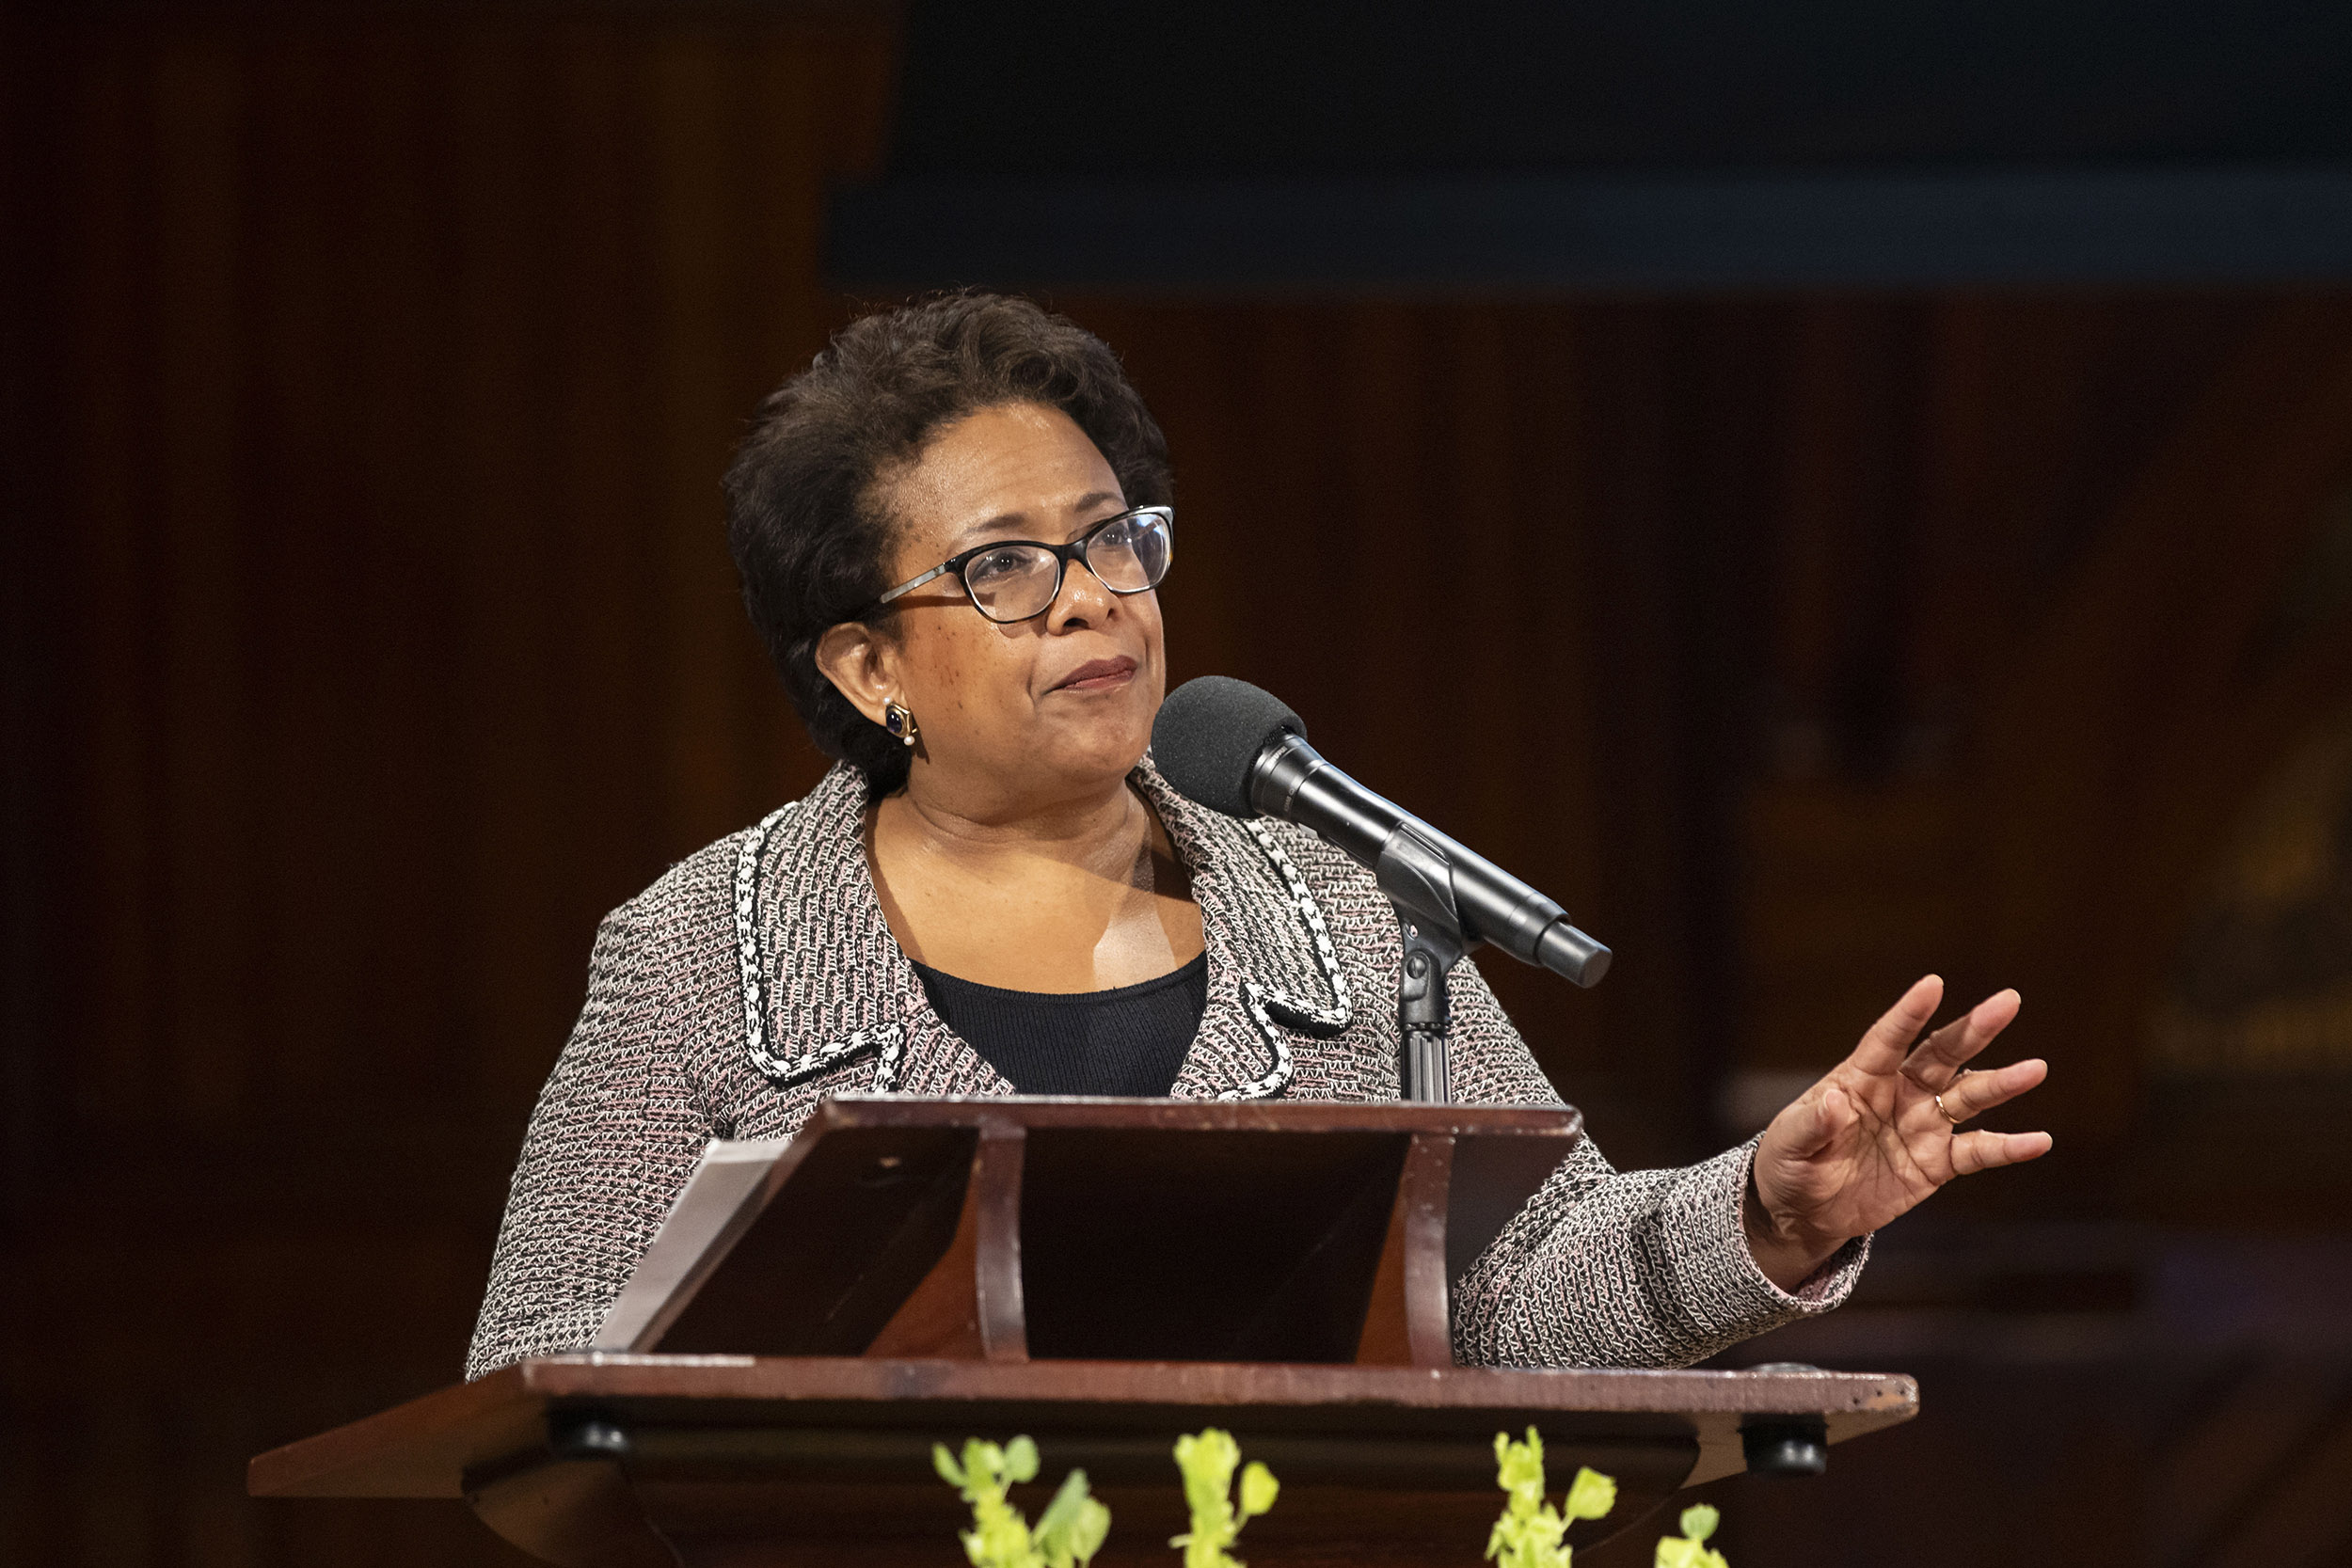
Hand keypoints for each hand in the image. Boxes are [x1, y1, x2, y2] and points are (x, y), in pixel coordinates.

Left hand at [1743, 975, 2051, 1290]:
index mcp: (1860, 1079)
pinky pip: (1977, 1152)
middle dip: (1973, 1029)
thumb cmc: (1790, 1164)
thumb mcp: (1790, 1144)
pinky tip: (2040, 1141)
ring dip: (2001, 1083)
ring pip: (1968, 1097)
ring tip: (2035, 1069)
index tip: (1933, 983)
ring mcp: (1922, 1126)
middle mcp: (1898, 1094)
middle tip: (2008, 1001)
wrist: (1804, 1211)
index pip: (1888, 1039)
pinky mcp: (1937, 1163)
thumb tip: (1833, 1102)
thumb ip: (1812, 1123)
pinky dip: (2008, 1147)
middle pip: (1940, 1056)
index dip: (1909, 1013)